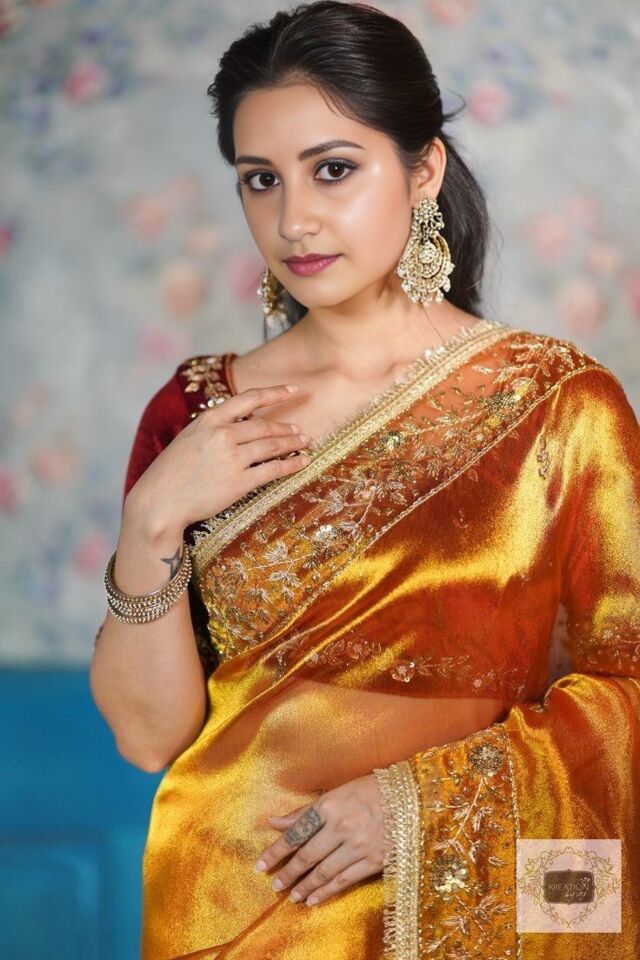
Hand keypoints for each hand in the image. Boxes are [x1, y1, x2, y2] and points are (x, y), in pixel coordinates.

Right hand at [125, 384, 309, 533]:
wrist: (159, 502)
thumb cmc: (170, 473)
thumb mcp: (189, 439)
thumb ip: (213, 428)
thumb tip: (239, 424)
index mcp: (209, 420)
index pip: (249, 399)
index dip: (275, 393)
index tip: (293, 389)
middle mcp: (223, 435)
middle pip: (265, 426)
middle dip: (287, 427)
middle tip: (300, 430)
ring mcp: (232, 459)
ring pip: (272, 446)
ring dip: (292, 443)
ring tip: (304, 442)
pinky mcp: (239, 483)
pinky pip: (273, 470)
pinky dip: (291, 465)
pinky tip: (301, 462)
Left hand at [253, 773, 386, 907]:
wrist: (413, 797)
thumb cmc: (371, 789)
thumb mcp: (337, 792)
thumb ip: (306, 811)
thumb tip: (275, 822)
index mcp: (329, 806)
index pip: (295, 833)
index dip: (276, 851)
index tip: (260, 865)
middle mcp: (341, 827)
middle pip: (306, 855)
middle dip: (287, 872)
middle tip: (274, 884)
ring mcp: (358, 846)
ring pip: (323, 871)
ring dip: (304, 885)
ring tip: (291, 895)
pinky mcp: (373, 861)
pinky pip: (344, 880)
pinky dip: (326, 891)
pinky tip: (313, 899)